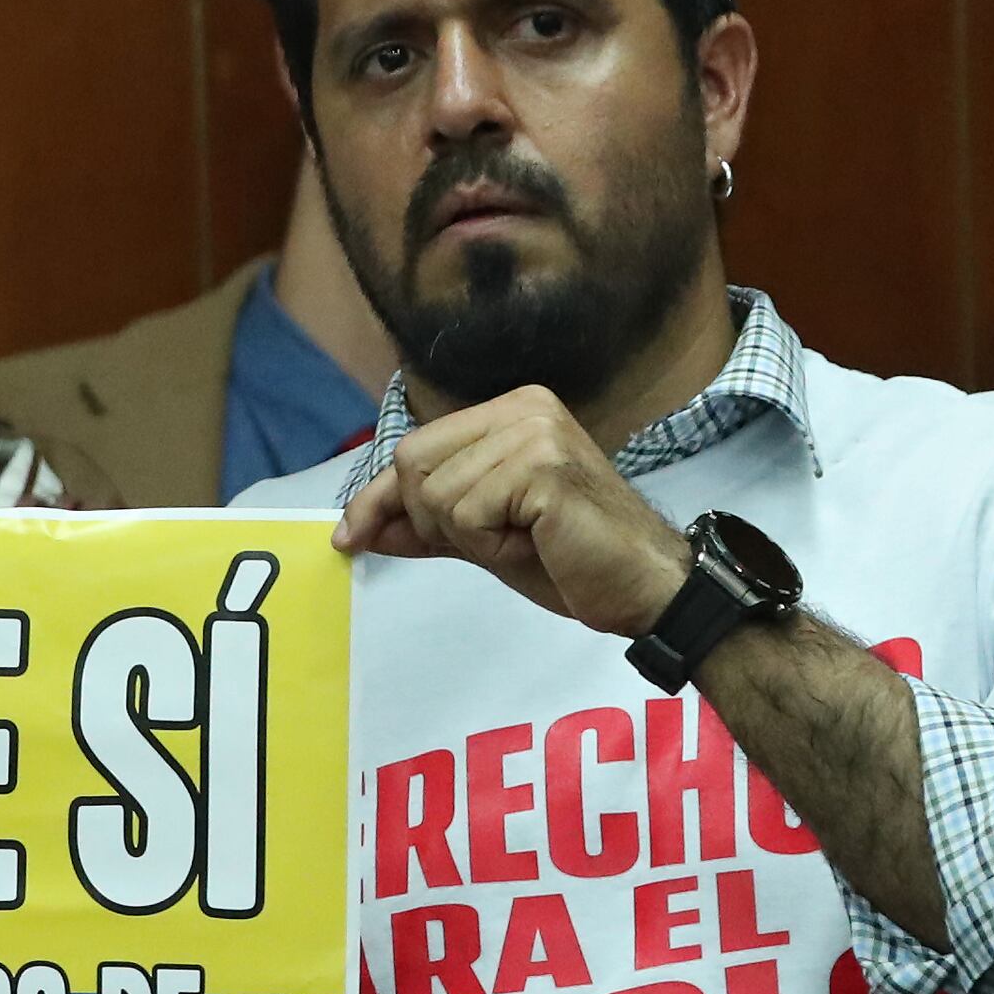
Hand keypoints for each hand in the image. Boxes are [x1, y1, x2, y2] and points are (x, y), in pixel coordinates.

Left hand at [332, 390, 692, 636]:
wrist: (644, 586)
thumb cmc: (574, 561)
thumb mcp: (485, 539)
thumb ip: (428, 525)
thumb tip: (361, 530)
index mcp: (511, 411)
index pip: (415, 447)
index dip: (376, 497)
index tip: (349, 536)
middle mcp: (523, 407)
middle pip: (412, 463)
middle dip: (430, 520)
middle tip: (491, 542)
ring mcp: (533, 431)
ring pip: (435, 494)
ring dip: (467, 537)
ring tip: (523, 540)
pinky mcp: (541, 465)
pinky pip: (466, 514)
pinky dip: (488, 545)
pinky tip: (534, 543)